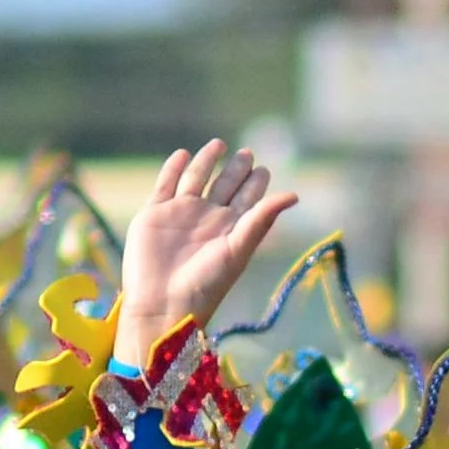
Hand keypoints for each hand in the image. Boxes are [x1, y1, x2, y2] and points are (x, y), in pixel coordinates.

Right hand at [113, 141, 298, 372]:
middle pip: (224, 186)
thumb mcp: (239, 249)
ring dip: (207, 161)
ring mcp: (180, 214)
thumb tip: (294, 194)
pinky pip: (165, 184)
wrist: (163, 304)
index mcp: (230, 229)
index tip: (264, 169)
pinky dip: (174, 169)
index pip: (248, 200)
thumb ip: (262, 218)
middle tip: (247, 153)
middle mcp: (207, 219)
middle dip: (236, 169)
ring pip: (196, 179)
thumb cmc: (206, 283)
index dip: (256, 184)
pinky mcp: (154, 214)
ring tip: (219, 144)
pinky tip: (184, 154)